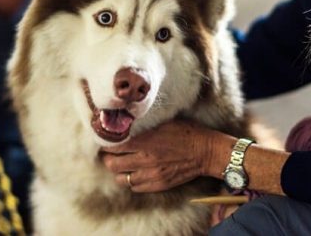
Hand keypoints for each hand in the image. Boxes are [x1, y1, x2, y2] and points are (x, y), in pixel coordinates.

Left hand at [100, 120, 224, 192]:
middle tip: (109, 152)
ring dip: (118, 171)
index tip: (104, 139)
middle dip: (107, 158)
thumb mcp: (164, 122)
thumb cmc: (187, 132)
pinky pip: (135, 187)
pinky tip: (134, 172)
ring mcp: (152, 175)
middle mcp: (146, 159)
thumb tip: (125, 124)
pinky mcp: (158, 185)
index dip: (105, 142)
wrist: (206, 152)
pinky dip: (131, 181)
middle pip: (112, 164)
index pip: (114, 145)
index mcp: (146, 141)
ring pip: (121, 179)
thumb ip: (144, 126)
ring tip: (121, 163)